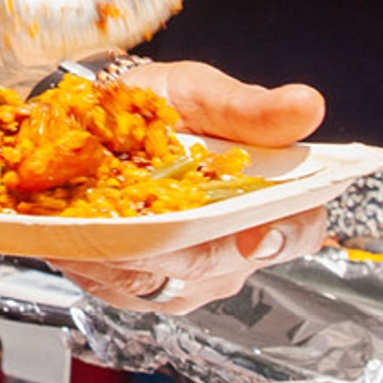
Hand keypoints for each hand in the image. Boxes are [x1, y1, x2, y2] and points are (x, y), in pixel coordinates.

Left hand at [61, 57, 328, 315]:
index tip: (258, 233)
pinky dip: (92, 255)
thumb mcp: (202, 93)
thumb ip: (248, 108)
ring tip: (96, 213)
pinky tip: (76, 228)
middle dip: (174, 241)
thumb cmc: (161, 107)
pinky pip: (114, 285)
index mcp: (266, 201)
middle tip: (137, 212)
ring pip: (159, 279)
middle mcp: (230, 251)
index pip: (298, 229)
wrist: (99, 120)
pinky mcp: (134, 290)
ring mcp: (183, 278)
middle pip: (213, 263)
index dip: (284, 235)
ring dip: (124, 249)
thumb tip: (306, 106)